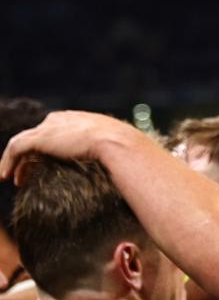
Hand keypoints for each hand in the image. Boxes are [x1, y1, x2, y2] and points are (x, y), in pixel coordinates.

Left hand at [0, 111, 133, 183]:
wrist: (119, 144)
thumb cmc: (126, 151)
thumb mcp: (117, 150)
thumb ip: (112, 155)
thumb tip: (124, 172)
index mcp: (77, 120)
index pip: (54, 134)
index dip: (47, 151)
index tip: (45, 168)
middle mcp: (59, 121)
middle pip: (36, 138)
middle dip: (29, 158)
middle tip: (24, 177)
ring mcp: (48, 128)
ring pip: (22, 144)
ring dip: (14, 162)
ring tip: (10, 179)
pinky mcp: (40, 138)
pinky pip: (16, 149)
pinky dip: (7, 162)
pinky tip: (4, 176)